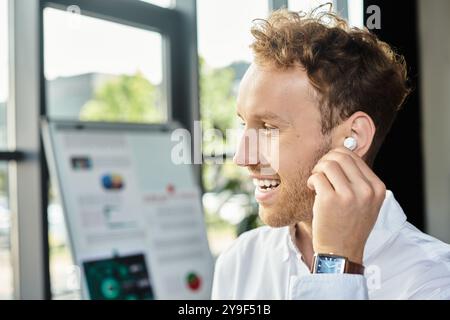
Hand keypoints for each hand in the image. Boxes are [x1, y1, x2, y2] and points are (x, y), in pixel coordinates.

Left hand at [307, 147, 385, 264]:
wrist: (341, 251)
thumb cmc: (350, 225)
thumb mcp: (366, 202)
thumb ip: (359, 179)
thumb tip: (342, 152)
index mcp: (377, 187)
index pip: (354, 156)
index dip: (336, 158)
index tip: (330, 169)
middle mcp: (366, 190)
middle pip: (340, 156)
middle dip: (325, 161)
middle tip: (320, 173)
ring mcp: (349, 195)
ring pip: (328, 164)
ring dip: (317, 170)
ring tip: (317, 182)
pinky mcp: (330, 200)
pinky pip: (317, 177)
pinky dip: (311, 180)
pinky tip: (313, 190)